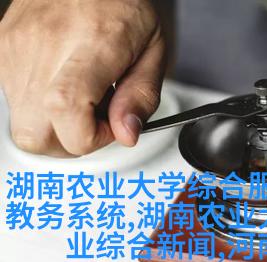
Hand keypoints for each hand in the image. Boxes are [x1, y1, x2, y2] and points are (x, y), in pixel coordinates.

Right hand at [0, 0, 165, 156]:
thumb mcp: (153, 52)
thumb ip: (142, 97)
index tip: (112, 126)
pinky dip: (39, 107)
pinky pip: (14, 101)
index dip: (91, 137)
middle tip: (96, 121)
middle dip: (70, 143)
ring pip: (23, 125)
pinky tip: (61, 85)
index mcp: (91, 47)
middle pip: (36, 135)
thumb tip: (126, 134)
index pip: (67, 112)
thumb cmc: (122, 5)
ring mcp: (17, 50)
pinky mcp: (2, 50)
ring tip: (81, 98)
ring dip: (54, 126)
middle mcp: (46, 48)